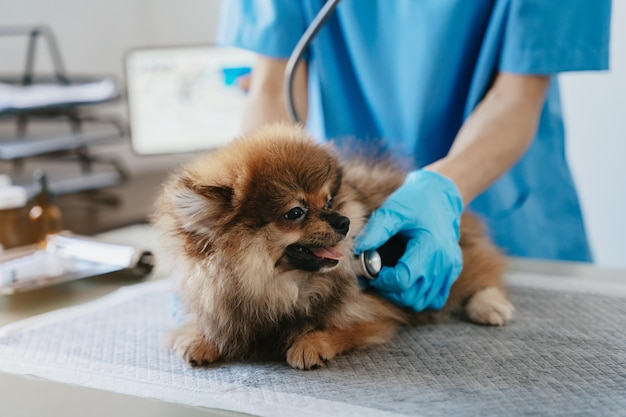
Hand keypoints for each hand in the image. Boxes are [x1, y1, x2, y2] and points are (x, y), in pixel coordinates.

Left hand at [354, 170, 462, 310]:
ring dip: (403, 295)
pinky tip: (407, 280)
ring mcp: (450, 268)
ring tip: (390, 277)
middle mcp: (443, 261)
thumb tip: (356, 251)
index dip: (382, 280)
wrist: (440, 195)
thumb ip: (375, 231)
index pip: (403, 280)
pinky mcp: (452, 271)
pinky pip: (435, 298)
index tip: (370, 270)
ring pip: (423, 301)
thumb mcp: (393, 210)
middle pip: (411, 296)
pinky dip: (419, 295)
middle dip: (389, 290)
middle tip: (377, 275)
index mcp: (430, 246)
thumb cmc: (414, 201)